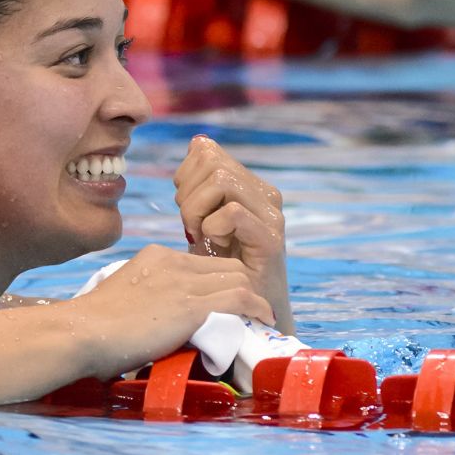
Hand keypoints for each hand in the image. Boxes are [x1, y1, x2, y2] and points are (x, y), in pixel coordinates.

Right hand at [69, 244, 273, 379]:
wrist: (79, 332)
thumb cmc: (91, 327)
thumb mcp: (124, 297)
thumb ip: (148, 298)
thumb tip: (162, 321)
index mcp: (155, 257)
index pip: (204, 262)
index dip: (221, 281)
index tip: (229, 302)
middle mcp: (171, 262)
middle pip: (227, 265)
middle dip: (244, 286)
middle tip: (251, 312)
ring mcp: (182, 282)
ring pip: (239, 277)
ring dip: (255, 298)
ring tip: (261, 319)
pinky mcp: (190, 306)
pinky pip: (240, 297)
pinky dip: (258, 307)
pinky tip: (264, 320)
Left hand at [173, 135, 293, 333]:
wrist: (240, 313)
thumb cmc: (215, 268)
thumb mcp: (200, 218)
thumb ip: (199, 183)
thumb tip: (196, 142)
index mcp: (247, 183)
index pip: (206, 150)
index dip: (184, 175)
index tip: (184, 206)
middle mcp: (264, 193)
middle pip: (211, 161)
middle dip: (187, 192)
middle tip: (190, 225)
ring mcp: (271, 215)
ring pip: (222, 180)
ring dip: (196, 209)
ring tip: (199, 235)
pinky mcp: (271, 238)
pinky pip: (232, 212)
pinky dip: (211, 227)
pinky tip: (210, 245)